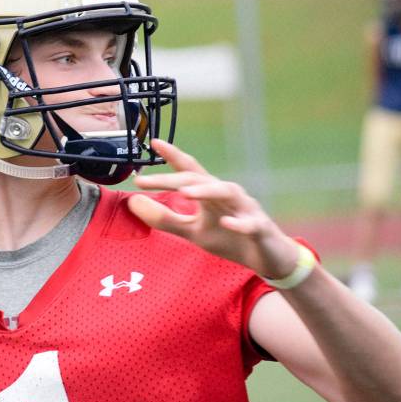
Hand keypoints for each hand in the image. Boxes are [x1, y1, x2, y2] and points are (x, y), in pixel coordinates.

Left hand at [127, 139, 297, 279]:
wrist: (268, 258)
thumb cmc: (229, 239)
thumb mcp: (192, 231)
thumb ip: (164, 218)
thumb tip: (132, 202)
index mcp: (210, 193)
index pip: (190, 169)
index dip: (173, 155)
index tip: (153, 143)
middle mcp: (227, 194)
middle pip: (199, 179)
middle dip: (173, 178)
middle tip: (145, 181)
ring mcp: (245, 209)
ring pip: (227, 192)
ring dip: (205, 191)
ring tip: (184, 192)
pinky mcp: (260, 228)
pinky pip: (250, 224)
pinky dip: (239, 223)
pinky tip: (227, 223)